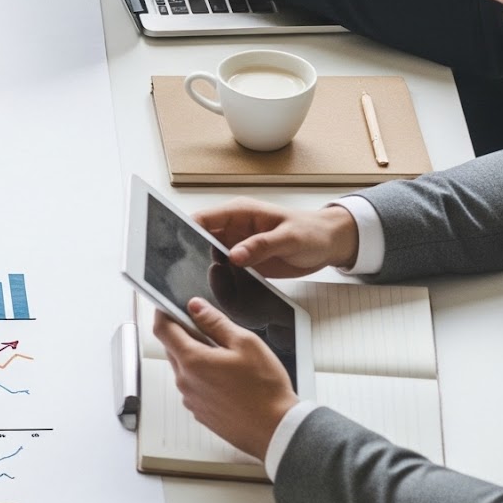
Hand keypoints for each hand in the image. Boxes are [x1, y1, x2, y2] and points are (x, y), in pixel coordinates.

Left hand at [154, 301, 297, 461]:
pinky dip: (203, 378)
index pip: (162, 329)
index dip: (163, 312)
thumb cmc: (265, 389)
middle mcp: (185, 382)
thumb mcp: (245, 343)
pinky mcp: (200, 413)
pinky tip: (227, 380)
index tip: (169, 306)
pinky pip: (193, 387)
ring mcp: (191, 400)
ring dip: (195, 358)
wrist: (276, 431)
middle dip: (185, 335)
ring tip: (226, 359)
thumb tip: (196, 307)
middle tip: (210, 330)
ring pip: (183, 369)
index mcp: (192, 361)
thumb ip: (216, 322)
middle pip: (172, 348)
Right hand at [193, 200, 360, 277]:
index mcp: (240, 213)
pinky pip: (225, 269)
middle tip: (179, 271)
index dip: (184, 229)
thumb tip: (234, 255)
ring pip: (209, 256)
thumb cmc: (312, 232)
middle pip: (199, 238)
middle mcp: (234, 229)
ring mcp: (238, 246)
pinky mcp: (245, 262)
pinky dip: (219, 278)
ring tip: (193, 283)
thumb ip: (262, 245)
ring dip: (202, 267)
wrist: (330, 244)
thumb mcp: (289, 238)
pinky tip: (214, 289)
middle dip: (188, 252)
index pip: (203, 218)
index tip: (172, 246)